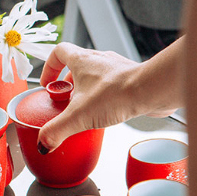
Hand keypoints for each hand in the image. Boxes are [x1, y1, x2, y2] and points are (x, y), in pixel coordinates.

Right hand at [36, 42, 177, 151]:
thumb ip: (58, 130)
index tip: (47, 84)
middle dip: (68, 84)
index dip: (49, 67)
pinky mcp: (130, 80)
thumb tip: (44, 143)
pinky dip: (105, 97)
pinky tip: (106, 112)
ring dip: (87, 89)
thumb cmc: (118, 93)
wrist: (151, 90)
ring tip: (85, 109)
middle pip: (77, 66)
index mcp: (82, 60)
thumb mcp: (78, 116)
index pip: (59, 52)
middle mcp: (99, 60)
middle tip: (65, 101)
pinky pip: (112, 85)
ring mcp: (116, 69)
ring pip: (96, 75)